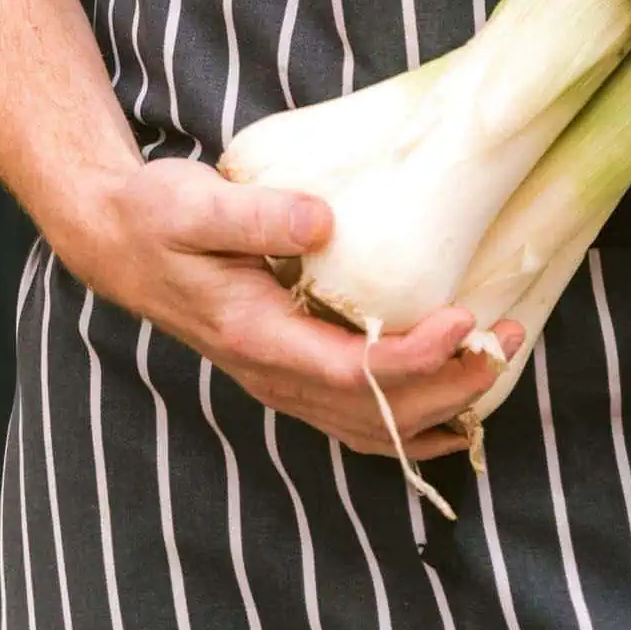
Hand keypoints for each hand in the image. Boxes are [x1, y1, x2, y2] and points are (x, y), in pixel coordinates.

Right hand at [50, 157, 518, 463]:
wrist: (121, 242)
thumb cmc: (159, 217)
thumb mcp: (196, 205)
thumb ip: (256, 216)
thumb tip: (322, 222)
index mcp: (255, 337)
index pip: (349, 370)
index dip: (414, 358)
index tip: (463, 319)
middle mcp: (272, 375)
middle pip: (374, 409)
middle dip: (450, 383)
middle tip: (509, 338)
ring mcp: (282, 381)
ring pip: (371, 424)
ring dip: (442, 405)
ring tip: (500, 365)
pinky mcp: (292, 371)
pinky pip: (358, 418)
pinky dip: (411, 424)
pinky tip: (455, 414)